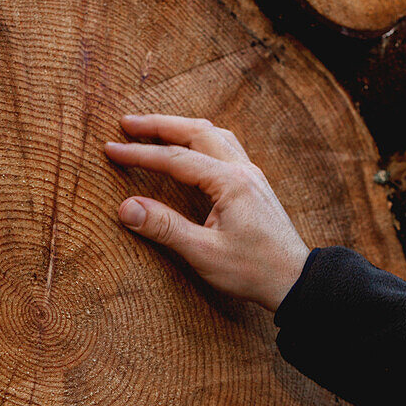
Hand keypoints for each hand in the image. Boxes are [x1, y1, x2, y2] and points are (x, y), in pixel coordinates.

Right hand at [104, 114, 309, 311]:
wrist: (294, 281)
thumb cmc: (253, 270)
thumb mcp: (204, 253)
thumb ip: (165, 227)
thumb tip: (126, 207)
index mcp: (229, 182)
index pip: (175, 159)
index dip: (139, 153)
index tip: (111, 149)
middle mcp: (242, 170)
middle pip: (196, 132)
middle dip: (159, 125)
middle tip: (127, 124)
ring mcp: (251, 175)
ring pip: (213, 135)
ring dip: (181, 129)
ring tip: (154, 130)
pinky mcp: (254, 186)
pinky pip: (225, 148)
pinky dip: (200, 140)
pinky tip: (191, 150)